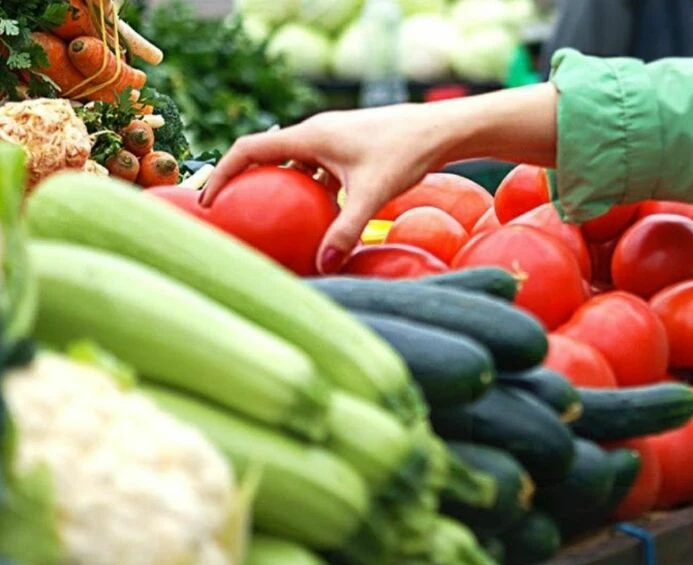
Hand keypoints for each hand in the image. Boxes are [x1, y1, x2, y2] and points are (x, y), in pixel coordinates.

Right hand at [200, 84, 559, 272]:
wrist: (442, 130)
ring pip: (294, 164)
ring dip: (279, 187)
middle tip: (230, 215)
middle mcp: (316, 132)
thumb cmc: (407, 154)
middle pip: (266, 156)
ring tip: (267, 220)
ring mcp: (333, 139)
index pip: (249, 150)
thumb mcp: (373, 194)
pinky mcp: (350, 148)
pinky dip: (309, 191)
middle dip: (245, 182)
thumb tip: (323, 265)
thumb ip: (346, 229)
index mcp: (309, 135)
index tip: (209, 202)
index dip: (222, 173)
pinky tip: (316, 220)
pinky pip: (318, 170)